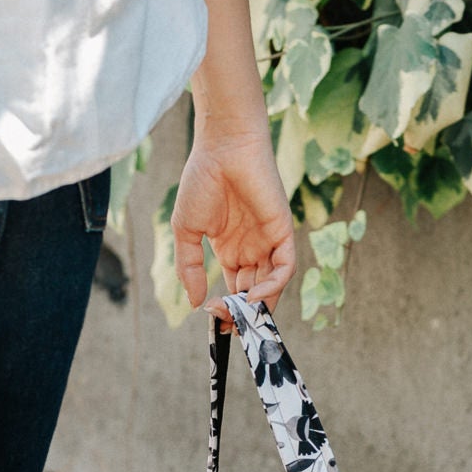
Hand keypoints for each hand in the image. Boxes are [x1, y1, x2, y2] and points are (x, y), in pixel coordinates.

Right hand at [171, 129, 295, 317]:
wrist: (222, 147)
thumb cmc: (202, 180)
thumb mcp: (186, 231)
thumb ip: (189, 267)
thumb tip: (193, 302)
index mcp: (231, 250)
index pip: (236, 290)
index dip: (228, 310)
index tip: (216, 323)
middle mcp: (253, 248)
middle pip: (254, 293)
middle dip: (242, 313)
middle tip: (227, 324)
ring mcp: (269, 240)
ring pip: (272, 286)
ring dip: (257, 306)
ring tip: (238, 314)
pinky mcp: (283, 230)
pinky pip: (285, 267)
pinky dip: (273, 286)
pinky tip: (253, 296)